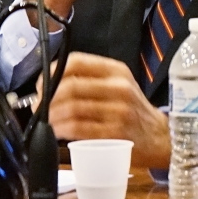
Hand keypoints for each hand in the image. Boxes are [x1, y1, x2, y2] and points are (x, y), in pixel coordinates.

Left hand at [47, 52, 169, 168]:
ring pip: (71, 108)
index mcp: (117, 71)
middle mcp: (119, 87)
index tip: (42, 84)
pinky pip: (78, 128)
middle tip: (38, 107)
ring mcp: (118, 110)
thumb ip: (92, 80)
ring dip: (51, 116)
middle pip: (70, 86)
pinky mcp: (114, 133)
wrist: (159, 137)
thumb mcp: (120, 86)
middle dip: (47, 98)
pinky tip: (58, 131)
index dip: (52, 72)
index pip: (76, 62)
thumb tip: (51, 84)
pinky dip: (61, 129)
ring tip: (46, 121)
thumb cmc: (133, 112)